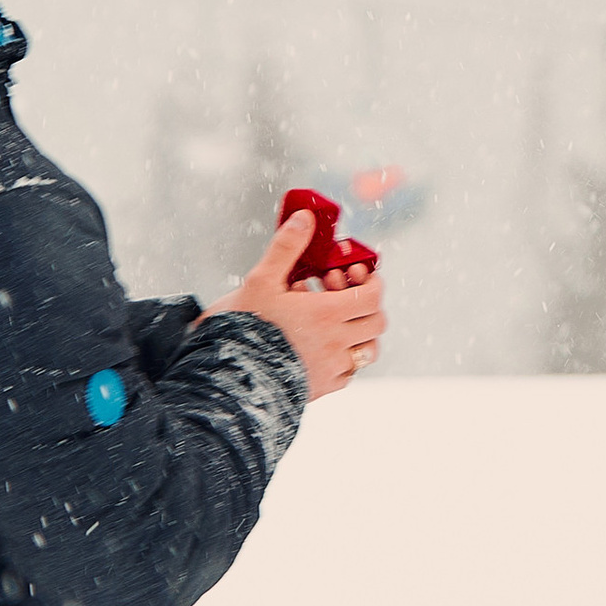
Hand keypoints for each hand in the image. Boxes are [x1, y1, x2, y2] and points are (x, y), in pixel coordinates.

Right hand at [210, 220, 384, 397]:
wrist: (228, 377)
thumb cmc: (244, 326)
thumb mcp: (261, 280)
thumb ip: (287, 248)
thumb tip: (305, 217)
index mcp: (327, 314)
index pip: (373, 296)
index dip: (371, 281)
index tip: (354, 273)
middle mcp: (336, 343)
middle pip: (376, 322)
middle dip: (365, 303)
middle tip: (338, 293)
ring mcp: (331, 369)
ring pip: (368, 350)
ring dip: (359, 332)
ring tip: (334, 322)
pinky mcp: (322, 388)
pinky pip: (348, 373)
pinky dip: (344, 357)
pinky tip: (320, 346)